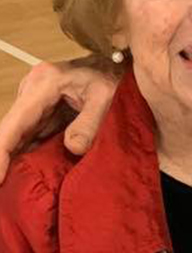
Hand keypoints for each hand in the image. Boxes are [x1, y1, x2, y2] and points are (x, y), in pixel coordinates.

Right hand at [0, 58, 118, 182]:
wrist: (119, 65)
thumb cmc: (114, 77)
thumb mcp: (107, 97)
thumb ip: (90, 123)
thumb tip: (73, 148)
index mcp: (43, 84)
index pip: (13, 123)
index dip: (1, 153)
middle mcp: (32, 90)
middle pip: (11, 131)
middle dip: (5, 159)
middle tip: (7, 188)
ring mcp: (35, 99)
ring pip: (19, 135)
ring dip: (17, 158)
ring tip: (16, 186)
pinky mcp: (42, 108)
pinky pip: (31, 134)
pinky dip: (30, 152)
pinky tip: (30, 173)